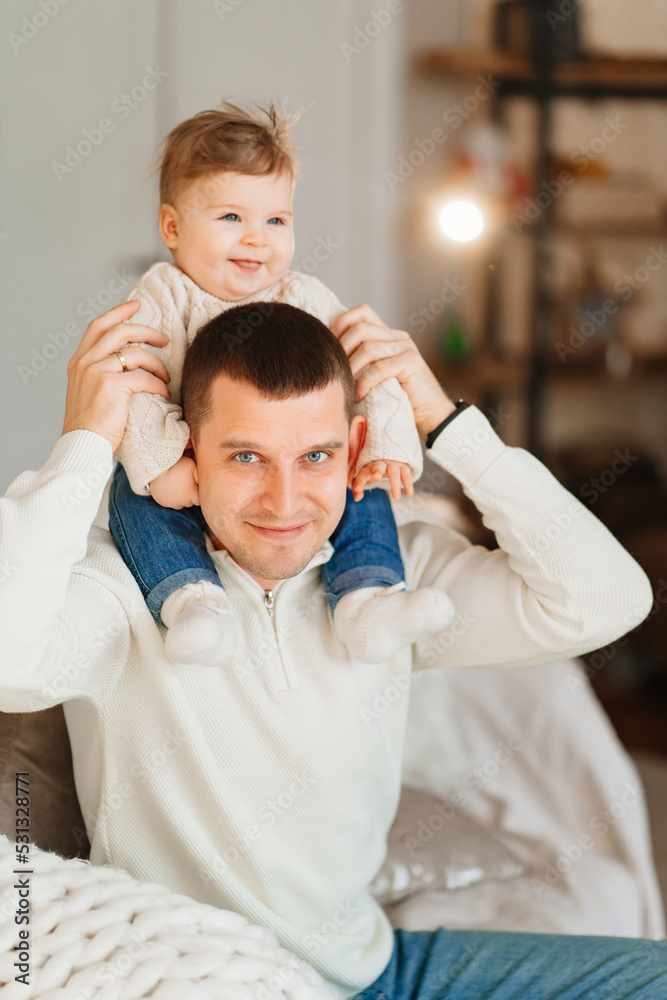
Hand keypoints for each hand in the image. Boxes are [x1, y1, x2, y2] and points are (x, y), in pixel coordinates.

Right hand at [62, 300, 170, 451]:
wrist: (82, 444)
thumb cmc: (90, 424)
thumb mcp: (87, 390)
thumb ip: (100, 372)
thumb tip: (126, 360)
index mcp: (79, 361)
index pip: (99, 325)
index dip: (119, 312)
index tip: (136, 305)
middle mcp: (86, 362)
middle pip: (120, 331)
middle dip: (147, 331)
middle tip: (164, 339)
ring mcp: (97, 372)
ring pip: (136, 353)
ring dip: (157, 363)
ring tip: (166, 376)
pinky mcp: (111, 386)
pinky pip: (144, 377)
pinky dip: (158, 384)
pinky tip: (164, 393)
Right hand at [149, 455, 199, 508]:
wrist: (155, 467)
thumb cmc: (176, 465)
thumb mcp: (192, 466)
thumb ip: (201, 475)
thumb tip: (207, 480)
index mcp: (191, 495)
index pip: (200, 499)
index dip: (199, 491)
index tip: (196, 484)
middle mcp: (182, 502)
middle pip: (191, 502)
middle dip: (192, 495)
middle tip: (188, 483)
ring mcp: (171, 503)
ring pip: (182, 504)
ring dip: (183, 498)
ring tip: (180, 486)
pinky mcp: (162, 502)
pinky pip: (172, 503)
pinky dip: (173, 498)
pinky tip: (172, 489)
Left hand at [330, 304, 456, 438]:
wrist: (431, 415)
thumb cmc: (398, 398)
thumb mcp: (375, 374)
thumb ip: (361, 360)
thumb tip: (329, 354)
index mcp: (388, 334)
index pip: (362, 312)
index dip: (342, 323)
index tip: (330, 344)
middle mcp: (397, 336)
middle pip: (360, 328)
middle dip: (342, 349)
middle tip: (336, 372)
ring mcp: (406, 348)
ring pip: (367, 348)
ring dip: (351, 369)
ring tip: (346, 387)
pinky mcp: (411, 363)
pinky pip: (379, 368)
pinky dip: (364, 383)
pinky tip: (359, 396)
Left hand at [350, 460, 413, 501]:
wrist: (388, 456)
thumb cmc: (372, 471)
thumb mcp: (364, 478)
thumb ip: (357, 488)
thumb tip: (356, 499)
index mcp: (368, 467)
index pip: (362, 473)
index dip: (360, 480)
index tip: (358, 488)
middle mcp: (380, 464)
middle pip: (378, 466)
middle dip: (377, 470)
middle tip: (376, 476)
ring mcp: (392, 464)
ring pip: (394, 472)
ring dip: (395, 484)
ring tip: (396, 498)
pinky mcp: (403, 466)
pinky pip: (406, 474)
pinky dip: (408, 483)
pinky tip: (409, 493)